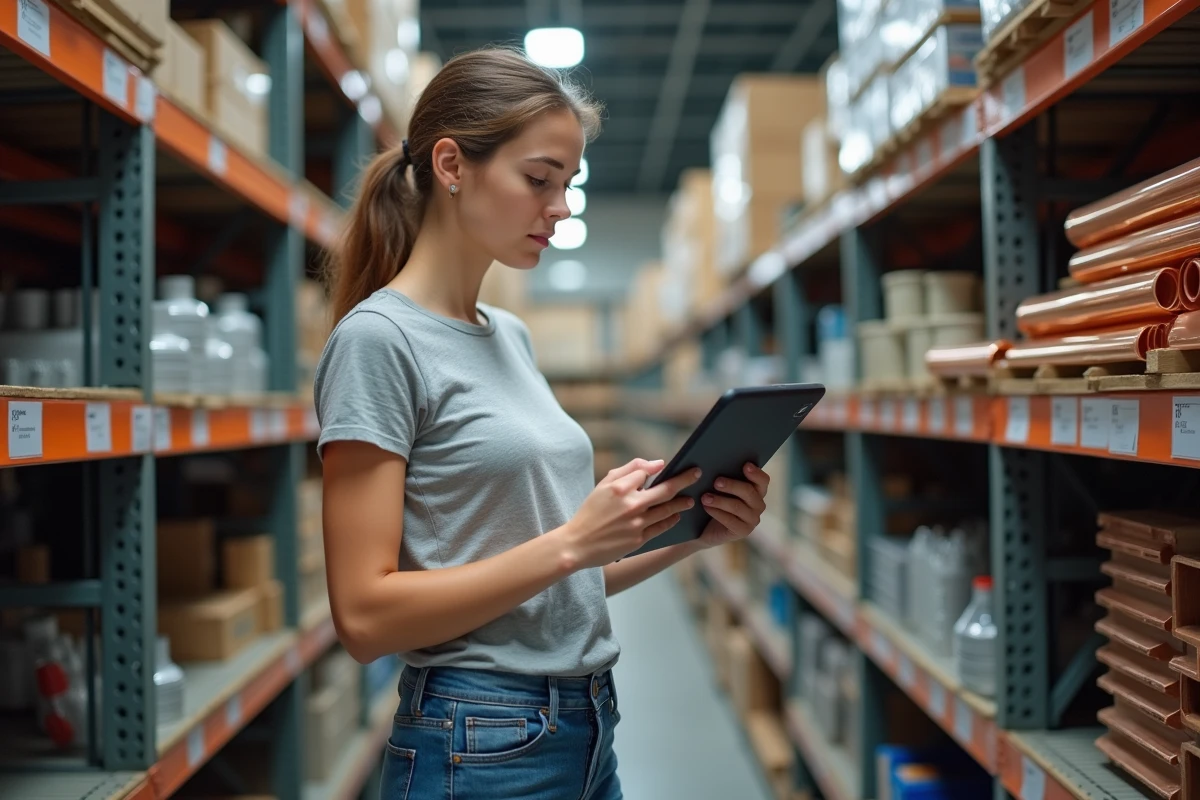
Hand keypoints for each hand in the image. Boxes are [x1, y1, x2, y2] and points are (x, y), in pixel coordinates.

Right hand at [557, 458, 702, 568]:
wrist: (578, 544)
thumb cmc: (591, 511)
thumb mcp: (603, 485)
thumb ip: (629, 470)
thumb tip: (657, 464)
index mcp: (620, 488)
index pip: (647, 472)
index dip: (657, 469)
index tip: (671, 466)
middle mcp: (631, 504)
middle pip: (666, 489)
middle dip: (685, 480)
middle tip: (697, 473)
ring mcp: (636, 523)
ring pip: (668, 509)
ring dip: (682, 502)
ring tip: (690, 499)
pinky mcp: (639, 539)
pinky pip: (662, 527)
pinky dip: (671, 519)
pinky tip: (677, 515)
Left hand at [696, 463, 769, 548]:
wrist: (705, 527)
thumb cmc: (715, 500)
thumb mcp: (720, 488)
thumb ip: (725, 477)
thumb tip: (717, 463)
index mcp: (757, 491)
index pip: (763, 480)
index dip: (756, 473)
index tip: (745, 465)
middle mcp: (758, 505)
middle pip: (749, 492)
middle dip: (732, 485)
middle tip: (716, 482)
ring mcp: (752, 520)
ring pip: (738, 507)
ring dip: (720, 500)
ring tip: (705, 497)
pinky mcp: (743, 531)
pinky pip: (731, 521)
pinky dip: (717, 512)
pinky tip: (706, 507)